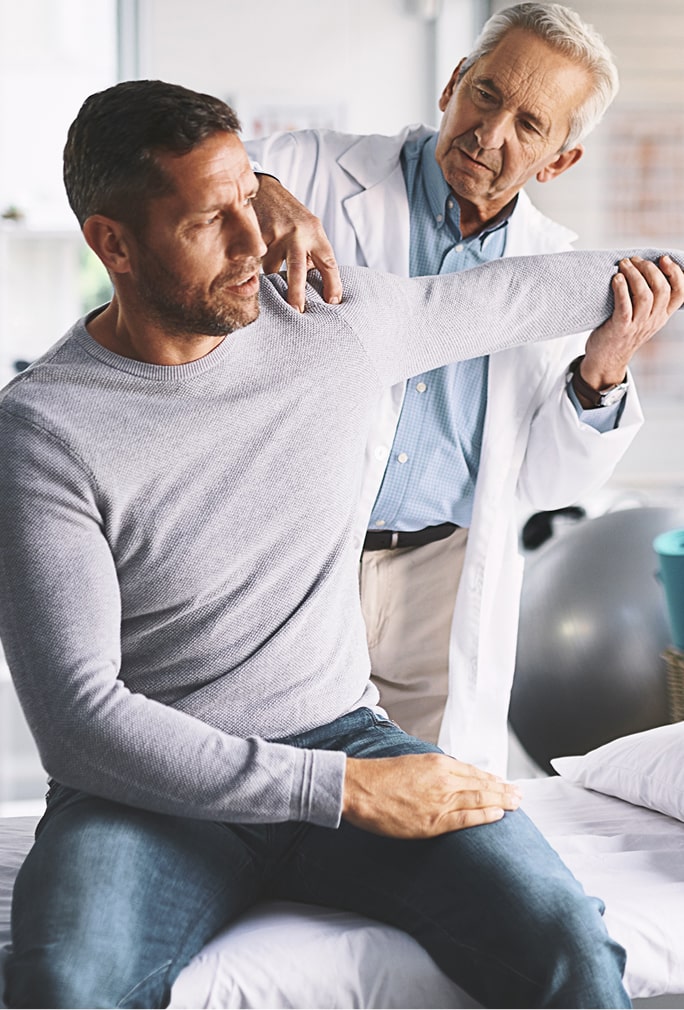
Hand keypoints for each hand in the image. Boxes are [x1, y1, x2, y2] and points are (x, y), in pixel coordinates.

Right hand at [253, 174, 342, 311]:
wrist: (267, 189)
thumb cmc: (293, 216)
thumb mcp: (311, 229)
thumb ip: (314, 255)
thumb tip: (317, 290)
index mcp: (316, 233)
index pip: (329, 263)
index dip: (333, 285)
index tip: (333, 303)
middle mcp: (297, 234)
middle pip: (297, 270)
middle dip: (297, 294)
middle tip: (297, 312)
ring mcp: (275, 234)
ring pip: (271, 270)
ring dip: (271, 280)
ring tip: (270, 282)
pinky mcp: (256, 235)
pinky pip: (256, 263)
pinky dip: (256, 270)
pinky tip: (252, 266)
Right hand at [342, 753, 521, 837]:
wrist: (360, 788)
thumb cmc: (380, 777)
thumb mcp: (412, 763)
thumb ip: (432, 770)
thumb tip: (447, 776)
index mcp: (437, 763)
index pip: (472, 771)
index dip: (490, 778)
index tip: (502, 782)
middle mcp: (444, 779)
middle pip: (482, 784)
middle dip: (503, 789)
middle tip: (519, 794)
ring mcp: (440, 800)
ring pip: (480, 799)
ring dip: (501, 800)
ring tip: (516, 804)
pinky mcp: (434, 820)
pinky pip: (466, 817)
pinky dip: (484, 815)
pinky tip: (497, 814)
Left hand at [582, 255, 683, 387]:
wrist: (606, 359)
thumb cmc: (622, 331)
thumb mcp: (643, 317)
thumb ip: (650, 299)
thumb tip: (645, 267)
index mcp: (662, 316)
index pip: (681, 293)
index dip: (676, 273)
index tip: (663, 259)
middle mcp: (654, 320)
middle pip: (662, 289)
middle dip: (650, 269)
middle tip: (635, 260)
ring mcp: (638, 325)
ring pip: (645, 295)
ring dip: (634, 275)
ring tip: (624, 265)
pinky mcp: (621, 328)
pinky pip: (624, 306)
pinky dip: (621, 289)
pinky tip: (616, 278)